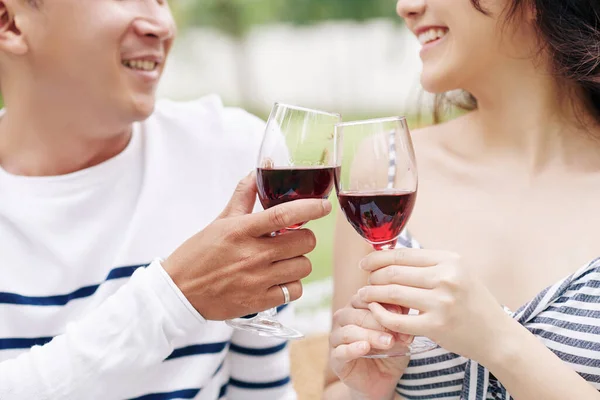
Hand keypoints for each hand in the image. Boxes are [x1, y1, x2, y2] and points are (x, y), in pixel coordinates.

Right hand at [163, 173, 331, 319]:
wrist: (179, 292)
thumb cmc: (199, 254)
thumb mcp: (220, 222)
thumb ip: (243, 197)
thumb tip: (257, 173)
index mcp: (241, 231)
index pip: (284, 215)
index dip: (310, 208)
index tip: (324, 205)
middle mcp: (252, 255)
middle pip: (304, 242)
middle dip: (304, 238)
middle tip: (293, 239)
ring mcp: (257, 280)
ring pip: (303, 266)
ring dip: (298, 261)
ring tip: (283, 260)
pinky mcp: (259, 301)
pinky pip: (295, 290)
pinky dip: (292, 284)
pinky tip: (278, 279)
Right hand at [329, 294, 409, 399]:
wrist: (382, 380)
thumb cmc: (390, 351)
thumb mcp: (399, 335)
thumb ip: (400, 324)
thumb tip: (404, 315)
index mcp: (357, 307)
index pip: (364, 297)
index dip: (382, 303)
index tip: (400, 312)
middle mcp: (343, 318)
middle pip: (356, 314)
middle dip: (377, 321)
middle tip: (395, 331)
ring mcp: (336, 338)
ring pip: (348, 331)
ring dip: (369, 335)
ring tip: (388, 342)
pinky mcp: (335, 358)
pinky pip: (340, 351)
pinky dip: (353, 349)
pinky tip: (365, 348)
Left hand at [358, 248, 509, 361]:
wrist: (496, 335)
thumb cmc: (472, 302)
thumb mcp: (457, 273)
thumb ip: (428, 264)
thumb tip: (388, 253)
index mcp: (450, 260)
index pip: (402, 254)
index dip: (378, 258)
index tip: (365, 263)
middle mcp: (446, 278)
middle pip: (393, 272)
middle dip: (372, 277)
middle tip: (366, 283)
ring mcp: (441, 303)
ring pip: (392, 293)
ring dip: (372, 294)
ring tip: (363, 296)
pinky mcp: (436, 327)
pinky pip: (396, 320)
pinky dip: (380, 315)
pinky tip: (375, 313)